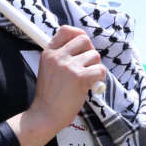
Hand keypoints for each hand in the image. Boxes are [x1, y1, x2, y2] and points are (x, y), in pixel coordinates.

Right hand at [8, 25, 105, 145]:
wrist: (45, 114)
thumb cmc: (49, 95)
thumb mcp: (48, 69)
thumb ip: (60, 56)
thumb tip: (83, 48)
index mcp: (48, 52)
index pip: (66, 30)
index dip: (78, 34)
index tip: (82, 46)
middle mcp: (58, 56)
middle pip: (84, 40)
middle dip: (90, 52)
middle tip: (87, 65)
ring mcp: (68, 66)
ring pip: (94, 55)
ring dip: (95, 67)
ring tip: (88, 79)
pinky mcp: (79, 78)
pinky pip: (100, 70)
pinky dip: (100, 78)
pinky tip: (92, 85)